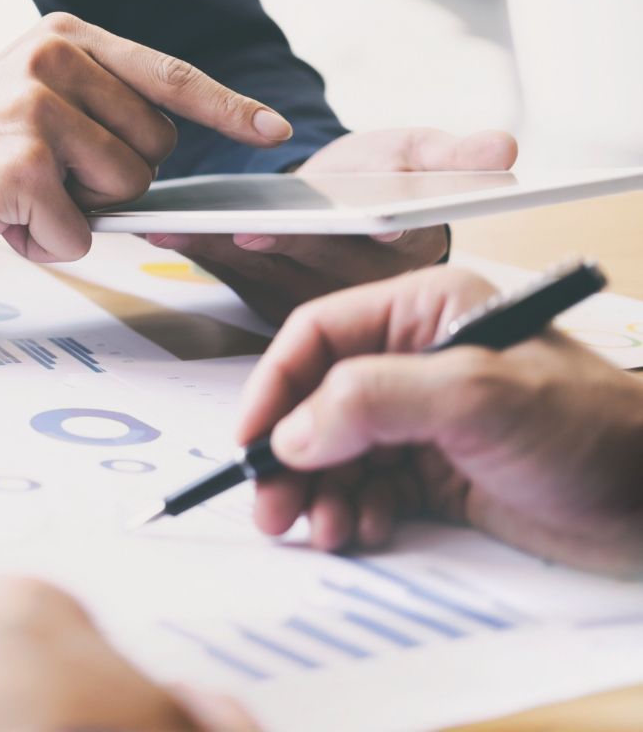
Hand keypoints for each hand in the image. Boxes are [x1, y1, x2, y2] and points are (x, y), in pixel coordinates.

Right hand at [0, 12, 293, 261]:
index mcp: (66, 37)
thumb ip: (98, 111)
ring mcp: (35, 107)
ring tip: (22, 197)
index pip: (167, 73)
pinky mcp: (20, 163)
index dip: (227, 107)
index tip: (272, 131)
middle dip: (114, 182)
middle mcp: (54, 58)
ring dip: (79, 214)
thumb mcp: (37, 103)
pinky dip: (46, 244)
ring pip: (125, 191)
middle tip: (46, 177)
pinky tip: (3, 220)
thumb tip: (166, 161)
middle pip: (155, 147)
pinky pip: (80, 231)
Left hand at [145, 127, 518, 322]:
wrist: (331, 199)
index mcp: (406, 250)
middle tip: (253, 228)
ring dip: (223, 248)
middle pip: (322, 262)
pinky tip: (162, 224)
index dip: (386, 234)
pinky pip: (226, 271)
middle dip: (285, 244)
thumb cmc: (379, 176)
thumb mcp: (416, 155)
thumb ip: (452, 154)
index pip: (401, 243)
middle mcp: (358, 287)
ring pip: (266, 270)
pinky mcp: (263, 296)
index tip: (374, 224)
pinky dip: (194, 246)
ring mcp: (308, 296)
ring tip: (186, 221)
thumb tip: (504, 149)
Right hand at [236, 266, 642, 575]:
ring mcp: (424, 419)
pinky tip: (366, 529)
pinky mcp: (435, 472)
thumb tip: (293, 430)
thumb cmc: (591, 430)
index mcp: (424, 313)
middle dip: (291, 455)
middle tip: (272, 506)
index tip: (251, 439)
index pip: (318, 336)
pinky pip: (366, 489)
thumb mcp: (477, 396)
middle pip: (317, 401)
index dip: (274, 386)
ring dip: (320, 492)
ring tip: (326, 528)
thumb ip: (374, 401)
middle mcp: (415, 360)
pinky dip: (354, 512)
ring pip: (336, 452)